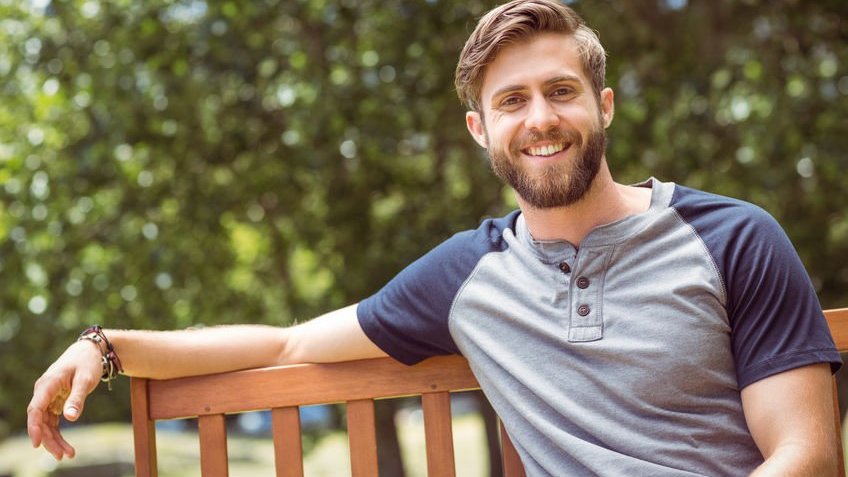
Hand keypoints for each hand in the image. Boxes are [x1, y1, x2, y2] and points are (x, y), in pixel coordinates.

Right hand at [27, 340, 102, 459]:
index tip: (37, 443)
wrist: (90, 351)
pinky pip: (53, 421)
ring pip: (46, 423)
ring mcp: (48, 397)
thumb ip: (77, 397)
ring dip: (54, 440)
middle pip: (40, 420)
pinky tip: (66, 446)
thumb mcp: (85, 379)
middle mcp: (43, 392)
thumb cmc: (87, 362)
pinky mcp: (55, 401)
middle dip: (49, 440)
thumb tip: (71, 417)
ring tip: (69, 454)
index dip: (34, 427)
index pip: (35, 409)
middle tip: (63, 456)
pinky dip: (58, 433)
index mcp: (47, 384)